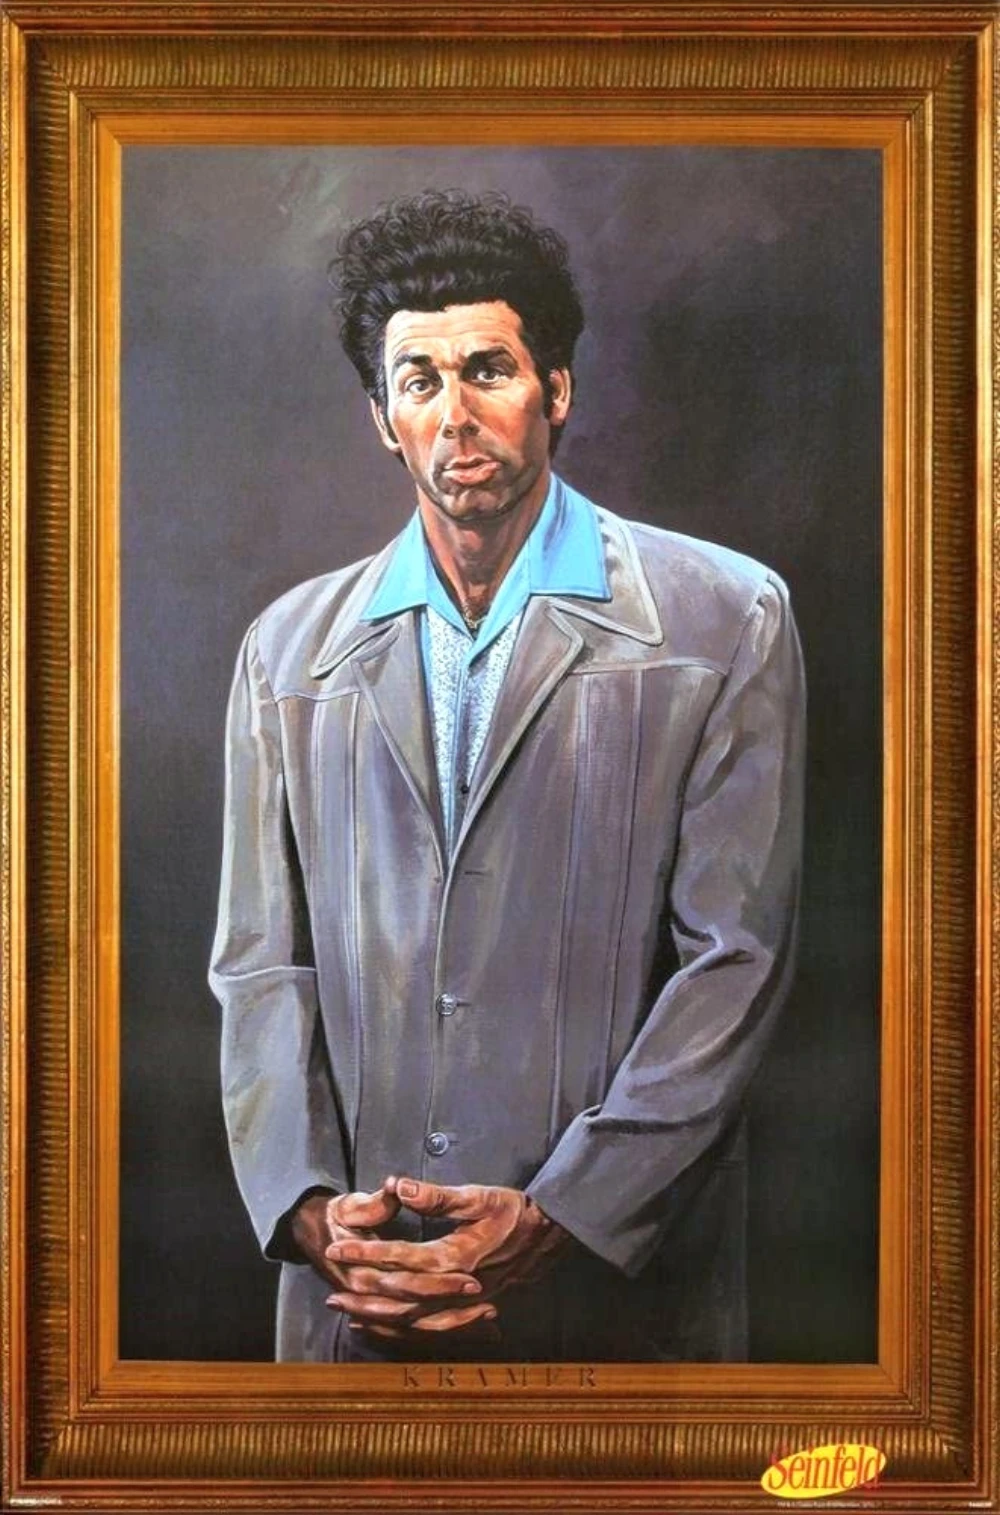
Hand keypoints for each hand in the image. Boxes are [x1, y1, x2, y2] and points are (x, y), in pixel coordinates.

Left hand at [324, 1178, 571, 1335]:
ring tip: (347, 1311)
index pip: (399, 1258)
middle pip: (399, 1297)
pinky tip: (381, 1326)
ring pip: (411, 1319)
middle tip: (331, 1293)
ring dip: (377, 1316)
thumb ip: (435, 1197)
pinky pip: (428, 1328)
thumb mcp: (477, 1196)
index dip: (365, 1252)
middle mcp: (454, 1289)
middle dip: (362, 1294)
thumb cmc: (511, 1212)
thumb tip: (397, 1186)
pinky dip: (401, 1330)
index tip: (335, 1247)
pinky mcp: (466, 1311)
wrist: (546, 1238)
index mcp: (454, 1258)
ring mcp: (461, 1305)